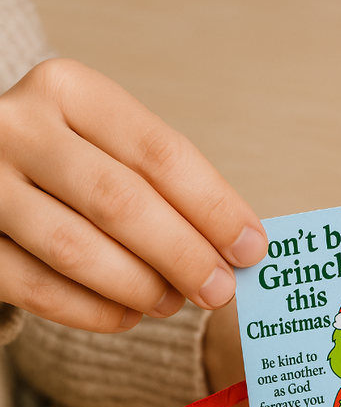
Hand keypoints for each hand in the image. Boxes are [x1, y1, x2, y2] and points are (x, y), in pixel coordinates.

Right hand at [0, 59, 266, 331]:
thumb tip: (238, 248)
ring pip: (75, 249)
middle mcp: (19, 128)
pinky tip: (127, 316)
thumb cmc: (66, 167)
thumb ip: (163, 187)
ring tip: (172, 304)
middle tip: (220, 290)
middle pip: (120, 201)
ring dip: (139, 287)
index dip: (213, 207)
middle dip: (182, 255)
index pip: (158, 152)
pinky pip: (39, 290)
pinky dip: (94, 312)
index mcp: (68, 90)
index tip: (252, 249)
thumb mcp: (109, 147)